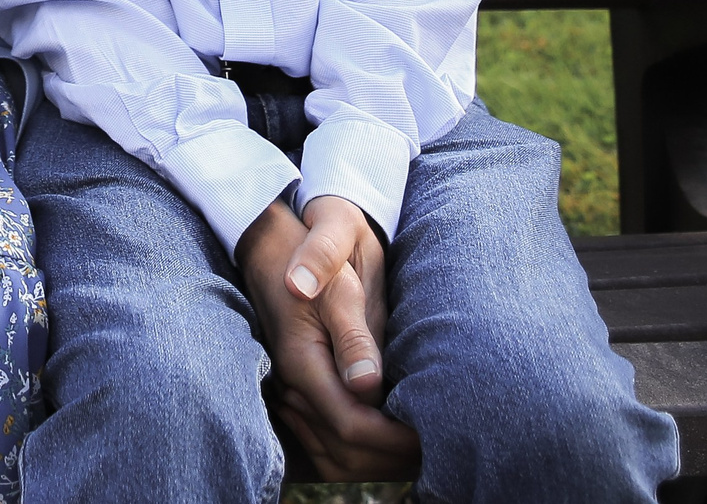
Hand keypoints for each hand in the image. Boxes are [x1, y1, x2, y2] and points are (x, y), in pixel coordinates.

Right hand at [239, 196, 418, 481]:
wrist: (272, 245)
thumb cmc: (314, 260)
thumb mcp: (339, 288)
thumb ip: (352, 338)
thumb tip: (367, 387)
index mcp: (305, 364)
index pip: (353, 428)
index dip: (394, 440)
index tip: (431, 436)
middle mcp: (293, 387)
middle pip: (343, 453)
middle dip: (390, 459)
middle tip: (434, 448)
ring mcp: (291, 391)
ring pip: (331, 454)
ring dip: (375, 461)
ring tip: (416, 449)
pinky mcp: (296, 390)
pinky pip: (323, 440)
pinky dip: (355, 451)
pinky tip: (387, 441)